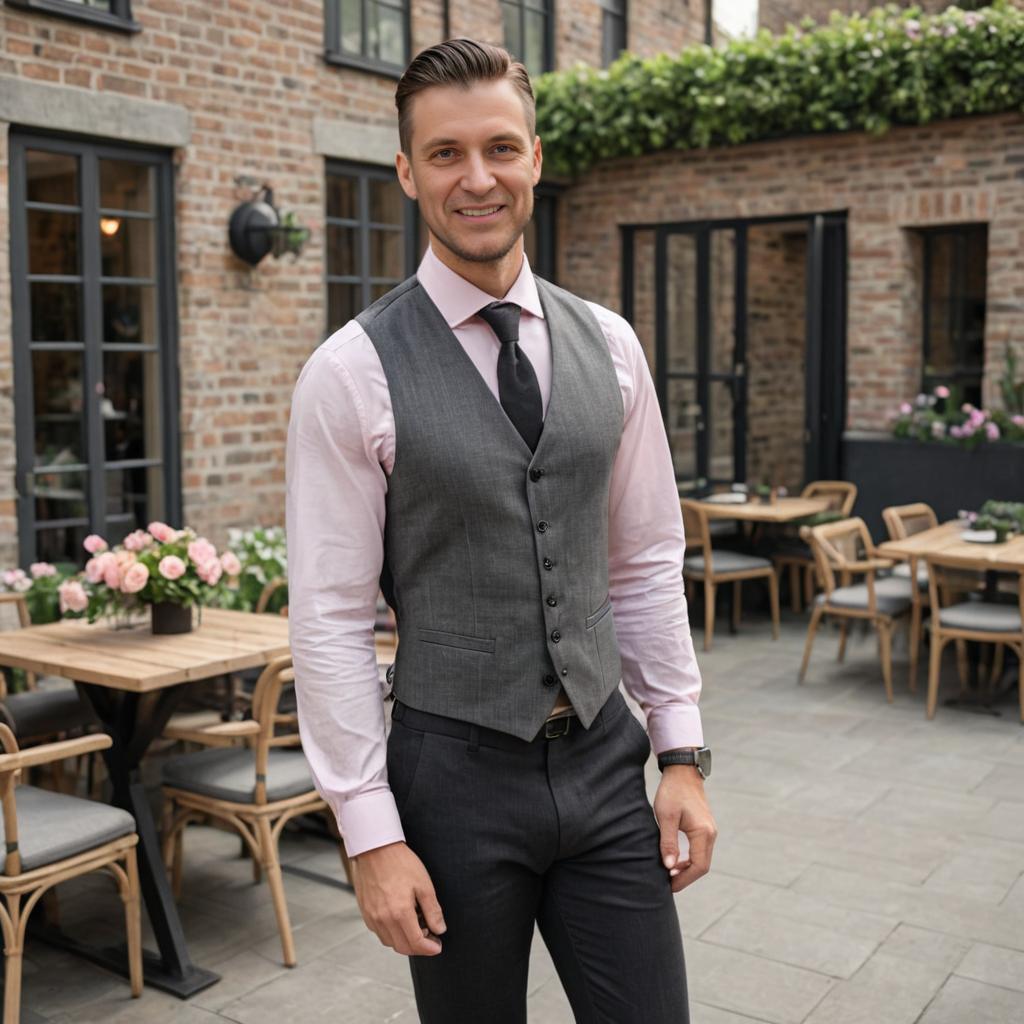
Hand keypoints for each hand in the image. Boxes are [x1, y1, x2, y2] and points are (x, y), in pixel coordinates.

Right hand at [350, 841, 446, 955]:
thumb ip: (432, 910)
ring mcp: (372, 917)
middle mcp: (383, 919)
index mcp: (400, 913)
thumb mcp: (424, 884)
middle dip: (419, 948)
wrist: (375, 848)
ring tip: (416, 926)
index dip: (430, 948)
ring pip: (390, 942)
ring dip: (404, 941)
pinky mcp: (365, 912)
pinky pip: (379, 932)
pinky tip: (400, 920)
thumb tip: (439, 929)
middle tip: (430, 937)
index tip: (438, 945)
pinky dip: (391, 933)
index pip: (416, 943)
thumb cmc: (400, 862)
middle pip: (402, 947)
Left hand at [653, 766, 716, 893]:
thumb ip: (668, 842)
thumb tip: (669, 867)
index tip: (669, 886)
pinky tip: (675, 861)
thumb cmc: (672, 791)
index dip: (684, 879)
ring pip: (702, 859)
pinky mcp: (704, 828)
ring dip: (687, 869)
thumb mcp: (666, 816)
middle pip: (702, 866)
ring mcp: (709, 831)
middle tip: (667, 884)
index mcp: (703, 832)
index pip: (698, 866)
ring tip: (669, 875)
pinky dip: (689, 859)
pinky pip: (700, 850)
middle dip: (685, 877)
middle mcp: (711, 833)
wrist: (682, 771)